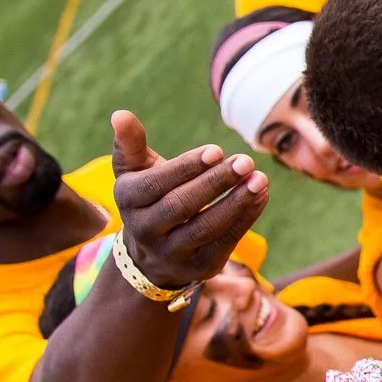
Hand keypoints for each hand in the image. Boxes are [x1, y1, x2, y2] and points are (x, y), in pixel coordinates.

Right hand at [109, 111, 267, 290]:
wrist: (150, 256)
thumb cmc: (148, 198)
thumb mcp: (134, 172)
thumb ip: (131, 144)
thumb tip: (120, 114)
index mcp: (127, 199)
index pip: (157, 183)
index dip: (187, 168)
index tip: (217, 150)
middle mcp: (145, 229)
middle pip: (182, 206)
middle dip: (216, 183)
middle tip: (245, 162)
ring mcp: (172, 252)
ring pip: (206, 228)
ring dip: (237, 202)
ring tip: (260, 179)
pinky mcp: (199, 267)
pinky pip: (225, 242)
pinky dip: (246, 218)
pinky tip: (261, 196)